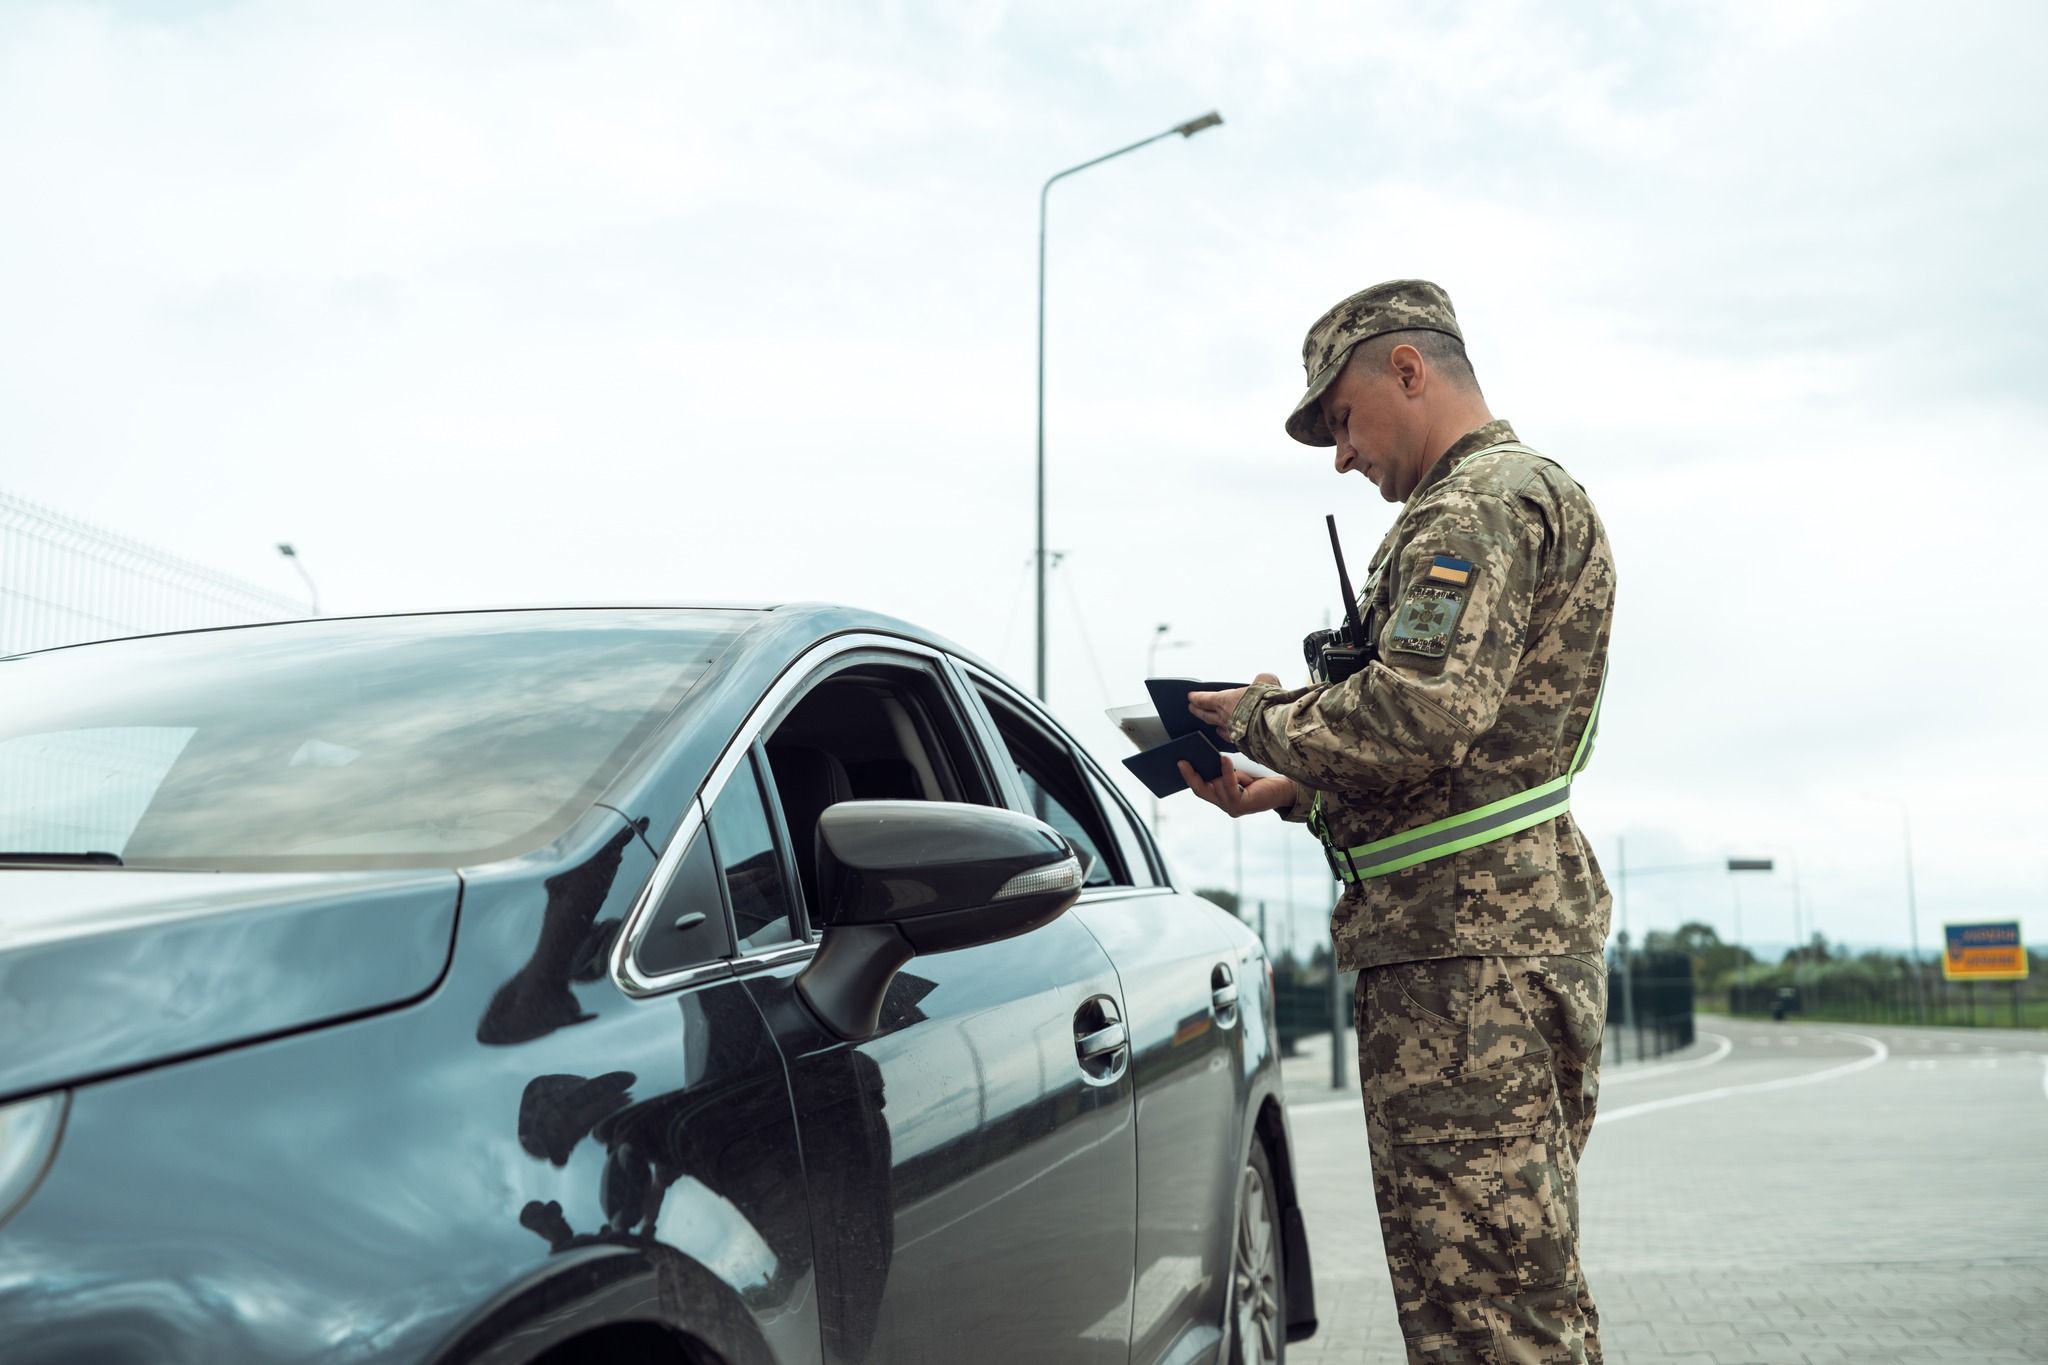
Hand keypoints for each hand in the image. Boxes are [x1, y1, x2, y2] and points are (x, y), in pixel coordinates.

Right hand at [1178, 755, 1294, 818]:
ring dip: (1217, 771)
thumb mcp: (1238, 773)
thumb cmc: (1262, 779)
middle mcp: (1225, 805)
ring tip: (1212, 755)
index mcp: (1223, 798)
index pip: (1201, 788)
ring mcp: (1232, 808)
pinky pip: (1229, 787)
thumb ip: (1224, 771)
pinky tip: (1224, 760)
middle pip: (1201, 791)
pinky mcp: (1240, 806)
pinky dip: (1226, 773)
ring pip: (1215, 787)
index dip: (1189, 776)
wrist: (1285, 789)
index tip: (1180, 762)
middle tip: (1182, 761)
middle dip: (1191, 776)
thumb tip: (1208, 759)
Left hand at [1187, 672, 1281, 739]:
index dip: (1196, 697)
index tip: (1190, 697)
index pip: (1205, 699)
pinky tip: (1230, 736)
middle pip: (1206, 715)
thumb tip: (1264, 679)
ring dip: (1213, 725)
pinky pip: (1231, 739)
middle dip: (1198, 711)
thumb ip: (1262, 679)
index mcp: (1225, 701)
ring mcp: (1232, 733)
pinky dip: (1229, 736)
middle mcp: (1225, 718)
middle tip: (1192, 709)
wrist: (1275, 727)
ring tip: (1212, 724)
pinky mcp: (1242, 744)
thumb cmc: (1267, 704)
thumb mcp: (1266, 681)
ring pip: (1218, 728)